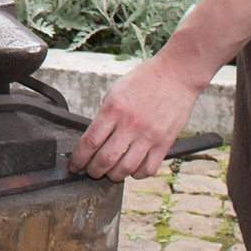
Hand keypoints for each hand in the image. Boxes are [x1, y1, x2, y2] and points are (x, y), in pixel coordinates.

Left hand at [68, 51, 206, 180]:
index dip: (78, 159)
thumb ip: (105, 115)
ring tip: (110, 173)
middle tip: (91, 172)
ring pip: (126, 168)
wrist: (176, 74)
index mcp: (113, 109)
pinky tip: (132, 170)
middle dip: (93, 171)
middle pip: (105, 159)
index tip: (73, 165)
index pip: (89, 142)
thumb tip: (95, 138)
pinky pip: (148, 168)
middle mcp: (130, 124)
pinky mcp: (165, 142)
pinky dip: (137, 174)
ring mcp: (149, 134)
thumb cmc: (144, 80)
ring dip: (114, 176)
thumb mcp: (115, 91)